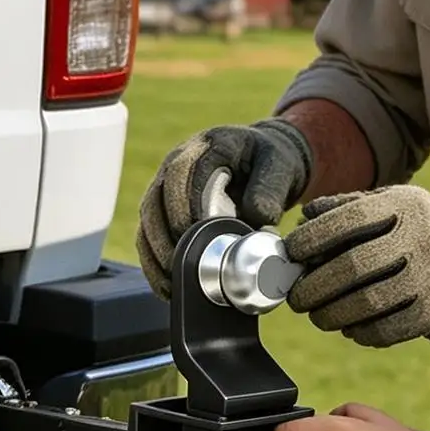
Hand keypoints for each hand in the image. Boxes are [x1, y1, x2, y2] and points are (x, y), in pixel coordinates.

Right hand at [136, 118, 311, 297]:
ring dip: (155, 251)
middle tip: (180, 264)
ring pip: (148, 218)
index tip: (194, 233)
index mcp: (207, 146)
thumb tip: (258, 218)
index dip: (183, 204)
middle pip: (156, 198)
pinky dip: (154, 260)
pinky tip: (167, 284)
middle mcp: (179, 162)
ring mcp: (168, 185)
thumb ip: (270, 189)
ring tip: (172, 281)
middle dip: (165, 234)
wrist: (268, 164)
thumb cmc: (274, 162)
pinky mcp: (167, 208)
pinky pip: (150, 234)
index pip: (181, 172)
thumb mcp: (281, 168)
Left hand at [284, 185, 429, 346]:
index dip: (311, 240)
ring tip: (320, 316)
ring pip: (367, 303)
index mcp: (406, 204)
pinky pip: (388, 330)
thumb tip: (303, 220)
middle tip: (297, 298)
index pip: (348, 220)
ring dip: (332, 315)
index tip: (291, 256)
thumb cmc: (427, 232)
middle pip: (352, 267)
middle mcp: (422, 237)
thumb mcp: (396, 205)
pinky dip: (361, 333)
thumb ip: (350, 208)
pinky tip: (351, 329)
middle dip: (314, 287)